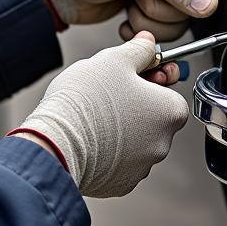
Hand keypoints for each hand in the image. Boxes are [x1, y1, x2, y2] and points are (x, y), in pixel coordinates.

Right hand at [11, 32, 188, 197]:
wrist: (56, 142)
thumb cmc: (86, 101)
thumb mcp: (114, 60)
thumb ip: (138, 50)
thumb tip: (147, 41)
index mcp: (170, 112)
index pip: (169, 91)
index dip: (150, 79)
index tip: (134, 74)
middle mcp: (163, 144)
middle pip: (152, 117)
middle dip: (134, 105)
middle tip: (108, 94)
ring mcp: (141, 167)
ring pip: (134, 141)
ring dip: (120, 129)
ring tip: (93, 116)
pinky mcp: (119, 184)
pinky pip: (118, 162)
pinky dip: (106, 151)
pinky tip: (89, 137)